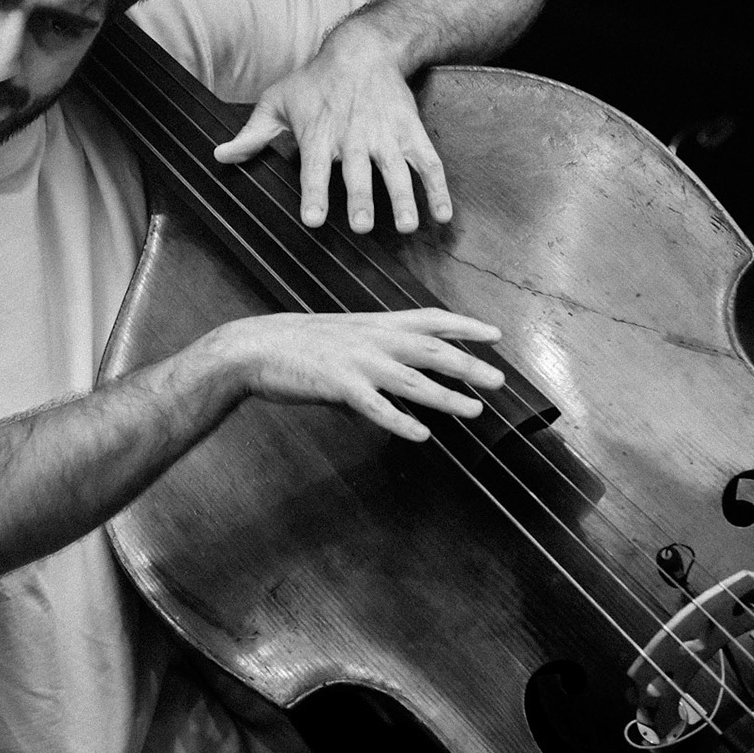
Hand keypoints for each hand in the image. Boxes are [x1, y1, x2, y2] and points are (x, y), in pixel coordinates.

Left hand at [212, 22, 451, 232]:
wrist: (363, 49)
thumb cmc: (314, 81)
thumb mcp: (277, 101)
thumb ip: (251, 134)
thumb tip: (219, 156)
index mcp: (319, 135)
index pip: (314, 169)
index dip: (315, 194)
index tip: (314, 219)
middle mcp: (354, 138)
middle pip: (358, 173)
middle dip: (362, 199)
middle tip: (363, 226)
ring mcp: (386, 136)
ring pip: (397, 171)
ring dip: (403, 198)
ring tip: (408, 226)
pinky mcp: (411, 133)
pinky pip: (429, 163)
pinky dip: (438, 189)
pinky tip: (442, 215)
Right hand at [212, 307, 503, 441]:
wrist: (254, 347)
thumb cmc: (296, 345)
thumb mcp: (342, 341)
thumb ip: (372, 360)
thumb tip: (391, 393)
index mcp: (375, 324)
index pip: (430, 318)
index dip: (464, 325)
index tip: (494, 334)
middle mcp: (372, 338)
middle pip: (432, 349)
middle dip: (468, 363)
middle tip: (500, 378)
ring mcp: (357, 361)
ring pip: (412, 380)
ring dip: (446, 396)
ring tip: (474, 409)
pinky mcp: (338, 385)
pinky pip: (376, 407)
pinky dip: (400, 421)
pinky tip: (420, 434)